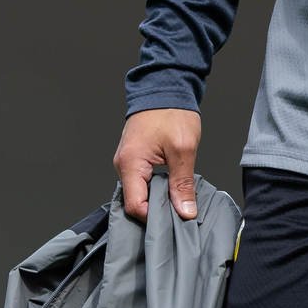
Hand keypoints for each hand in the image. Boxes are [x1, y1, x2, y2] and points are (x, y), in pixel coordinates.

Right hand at [114, 107, 202, 222]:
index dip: (154, 217)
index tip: (174, 220)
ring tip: (177, 203)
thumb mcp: (183, 149)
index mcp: (130, 164)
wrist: (165, 87)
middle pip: (135, 202)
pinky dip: (155, 189)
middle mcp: (123, 165)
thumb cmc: (172, 113)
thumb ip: (182, 183)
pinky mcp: (135, 158)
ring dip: (157, 199)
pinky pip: (141, 182)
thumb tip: (185, 212)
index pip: (135, 206)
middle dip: (156, 212)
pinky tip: (171, 191)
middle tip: (179, 215)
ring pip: (139, 193)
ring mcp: (127, 162)